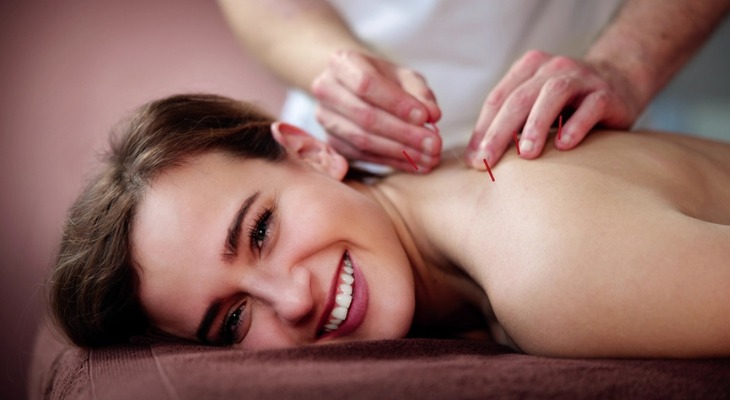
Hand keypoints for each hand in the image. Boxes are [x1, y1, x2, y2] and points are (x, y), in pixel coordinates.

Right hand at [311, 50, 441, 171]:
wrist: (352, 87)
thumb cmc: (382, 78)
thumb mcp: (403, 76)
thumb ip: (419, 92)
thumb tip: (432, 115)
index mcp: (342, 63)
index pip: (367, 84)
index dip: (397, 103)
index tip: (425, 117)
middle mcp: (326, 89)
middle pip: (365, 116)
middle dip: (404, 133)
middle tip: (434, 144)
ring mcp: (325, 118)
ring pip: (362, 141)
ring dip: (400, 152)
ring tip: (429, 158)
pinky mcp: (331, 141)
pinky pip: (363, 156)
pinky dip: (392, 161)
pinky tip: (415, 164)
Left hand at [466, 50, 643, 168]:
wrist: (620, 83)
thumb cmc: (566, 105)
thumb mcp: (535, 107)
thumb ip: (509, 125)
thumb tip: (475, 160)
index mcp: (528, 69)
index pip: (498, 99)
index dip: (483, 130)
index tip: (474, 161)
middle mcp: (552, 68)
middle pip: (519, 98)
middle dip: (499, 132)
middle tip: (487, 161)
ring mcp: (581, 78)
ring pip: (553, 95)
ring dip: (536, 125)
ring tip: (525, 154)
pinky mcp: (606, 93)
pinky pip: (591, 107)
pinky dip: (576, 125)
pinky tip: (565, 146)